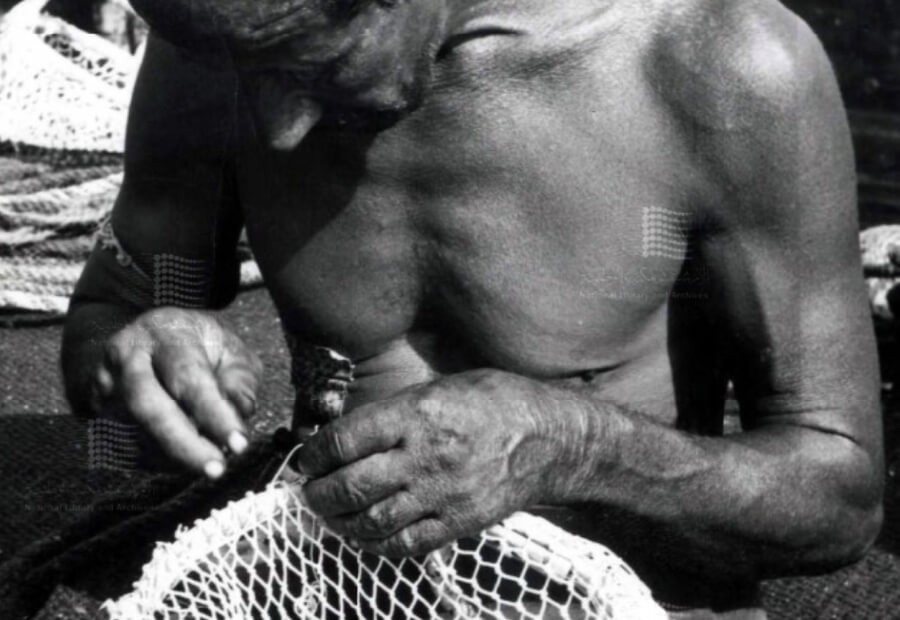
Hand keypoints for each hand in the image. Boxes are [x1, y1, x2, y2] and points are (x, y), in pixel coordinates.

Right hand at [92, 308, 262, 477]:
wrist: (142, 339)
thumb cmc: (195, 346)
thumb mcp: (229, 349)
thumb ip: (240, 380)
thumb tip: (239, 414)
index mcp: (166, 334)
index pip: (189, 376)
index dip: (213, 413)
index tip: (238, 443)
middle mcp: (127, 357)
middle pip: (148, 406)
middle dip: (184, 445)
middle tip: (215, 469)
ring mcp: (105, 386)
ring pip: (134, 433)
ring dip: (175, 457)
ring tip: (207, 462)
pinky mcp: (96, 413)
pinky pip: (125, 448)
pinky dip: (159, 460)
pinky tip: (182, 458)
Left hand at [295, 370, 558, 556]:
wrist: (550, 441)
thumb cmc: (495, 402)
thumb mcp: (441, 387)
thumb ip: (394, 410)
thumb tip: (346, 431)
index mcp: (417, 415)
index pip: (345, 440)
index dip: (315, 454)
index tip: (307, 459)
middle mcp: (424, 457)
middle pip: (350, 485)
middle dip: (318, 493)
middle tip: (310, 491)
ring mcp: (441, 495)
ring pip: (370, 521)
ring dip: (338, 521)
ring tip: (329, 513)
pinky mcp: (457, 524)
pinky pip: (404, 544)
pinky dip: (374, 545)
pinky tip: (362, 536)